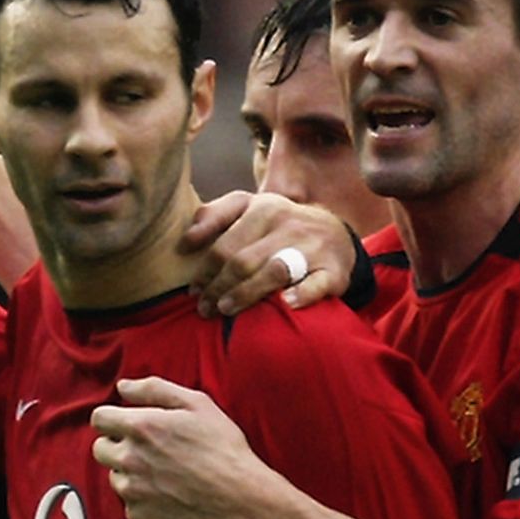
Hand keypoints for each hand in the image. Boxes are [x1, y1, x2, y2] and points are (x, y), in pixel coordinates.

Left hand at [89, 377, 296, 518]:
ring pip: (115, 477)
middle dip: (117, 445)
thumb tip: (123, 387)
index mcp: (140, 427)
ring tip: (163, 473)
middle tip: (148, 449)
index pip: (99, 418)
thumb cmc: (222, 446)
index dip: (113, 419)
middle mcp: (128, 458)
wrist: (238, 497)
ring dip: (130, 473)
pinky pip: (129, 504)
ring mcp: (132, 490)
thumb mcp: (197, 404)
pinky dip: (143, 499)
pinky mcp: (139, 516)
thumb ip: (154, 389)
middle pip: (100, 449)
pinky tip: (168, 494)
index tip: (129, 424)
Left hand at [180, 191, 352, 314]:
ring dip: (246, 294)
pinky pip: (316, 285)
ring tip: (226, 310)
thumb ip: (214, 216)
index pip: (225, 246)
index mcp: (263, 209)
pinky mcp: (333, 270)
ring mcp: (312, 247)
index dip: (204, 272)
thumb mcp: (249, 208)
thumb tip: (184, 243)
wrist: (335, 232)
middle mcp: (288, 225)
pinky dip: (300, 295)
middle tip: (204, 309)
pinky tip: (285, 304)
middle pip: (243, 261)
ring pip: (273, 272)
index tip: (194, 291)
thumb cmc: (279, 225)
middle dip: (218, 288)